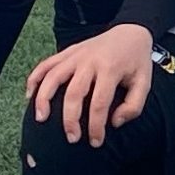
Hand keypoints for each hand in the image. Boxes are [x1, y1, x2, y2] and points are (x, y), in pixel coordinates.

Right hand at [25, 23, 155, 146]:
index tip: (96, 142)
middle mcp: (90, 61)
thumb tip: (114, 123)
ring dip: (44, 98)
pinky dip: (35, 78)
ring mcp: (76, 55)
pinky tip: (29, 95)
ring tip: (40, 119)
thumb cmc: (136, 62)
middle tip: (71, 138)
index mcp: (111, 69)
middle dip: (70, 119)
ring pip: (53, 76)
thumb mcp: (144, 83)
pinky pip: (46, 64)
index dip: (96, 126)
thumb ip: (133, 106)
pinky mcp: (67, 52)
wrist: (130, 31)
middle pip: (74, 93)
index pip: (99, 103)